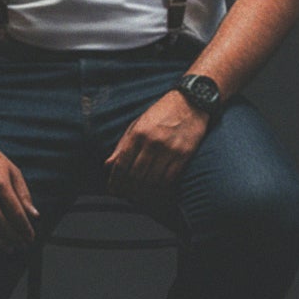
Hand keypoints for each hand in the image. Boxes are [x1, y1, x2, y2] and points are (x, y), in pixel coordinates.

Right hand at [0, 135, 38, 251]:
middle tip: (22, 245)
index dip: (25, 228)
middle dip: (14, 237)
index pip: (16, 213)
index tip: (31, 237)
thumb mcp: (12, 171)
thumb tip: (34, 215)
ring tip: (9, 248)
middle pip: (2, 223)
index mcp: (0, 184)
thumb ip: (23, 194)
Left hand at [103, 90, 210, 208]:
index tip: (112, 189)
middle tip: (124, 196)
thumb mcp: (137, 124)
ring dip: (143, 191)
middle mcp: (152, 142)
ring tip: (137, 196)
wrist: (191, 102)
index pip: (122, 164)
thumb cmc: (161, 113)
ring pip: (152, 180)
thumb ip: (122, 145)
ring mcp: (169, 149)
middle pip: (136, 175)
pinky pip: (169, 178)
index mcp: (138, 133)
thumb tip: (107, 165)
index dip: (115, 180)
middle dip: (127, 189)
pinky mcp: (184, 154)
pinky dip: (160, 187)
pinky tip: (155, 190)